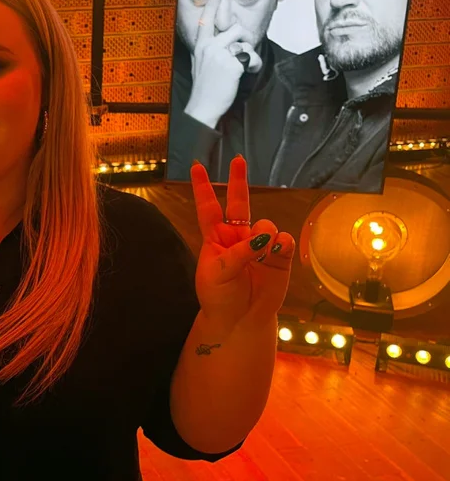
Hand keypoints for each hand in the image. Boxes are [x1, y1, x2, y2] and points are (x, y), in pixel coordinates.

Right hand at [184, 0, 263, 128]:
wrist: (203, 106)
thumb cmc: (204, 87)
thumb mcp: (200, 63)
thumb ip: (209, 48)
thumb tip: (221, 38)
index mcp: (201, 46)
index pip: (206, 21)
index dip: (212, 6)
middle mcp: (209, 47)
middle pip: (234, 28)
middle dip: (245, 36)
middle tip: (244, 49)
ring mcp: (220, 56)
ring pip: (244, 41)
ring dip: (249, 52)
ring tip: (245, 64)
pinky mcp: (232, 65)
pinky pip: (251, 57)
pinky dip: (255, 64)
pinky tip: (249, 71)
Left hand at [189, 155, 294, 334]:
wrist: (239, 321)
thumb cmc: (220, 297)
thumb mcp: (219, 274)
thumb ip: (240, 253)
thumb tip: (265, 236)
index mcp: (215, 239)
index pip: (207, 208)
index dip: (202, 188)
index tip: (196, 166)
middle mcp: (237, 238)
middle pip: (238, 203)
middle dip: (238, 181)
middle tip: (238, 159)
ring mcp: (259, 246)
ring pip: (265, 224)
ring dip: (265, 232)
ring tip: (262, 249)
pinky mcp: (279, 257)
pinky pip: (284, 240)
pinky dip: (282, 243)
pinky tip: (279, 248)